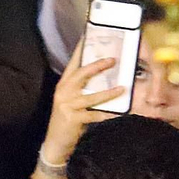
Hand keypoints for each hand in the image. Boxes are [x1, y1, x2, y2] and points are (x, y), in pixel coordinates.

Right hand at [39, 41, 124, 169]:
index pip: (73, 63)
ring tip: (122, 88)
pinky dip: (106, 114)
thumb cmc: (66, 120)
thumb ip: (82, 89)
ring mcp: (67, 105)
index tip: (89, 35)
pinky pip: (93, 115)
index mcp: (64, 85)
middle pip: (81, 74)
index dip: (81, 49)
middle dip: (98, 66)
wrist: (55, 143)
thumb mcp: (71, 101)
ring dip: (108, 93)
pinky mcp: (72, 119)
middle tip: (114, 60)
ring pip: (91, 96)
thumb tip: (105, 78)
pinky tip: (117, 113)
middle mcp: (63, 92)